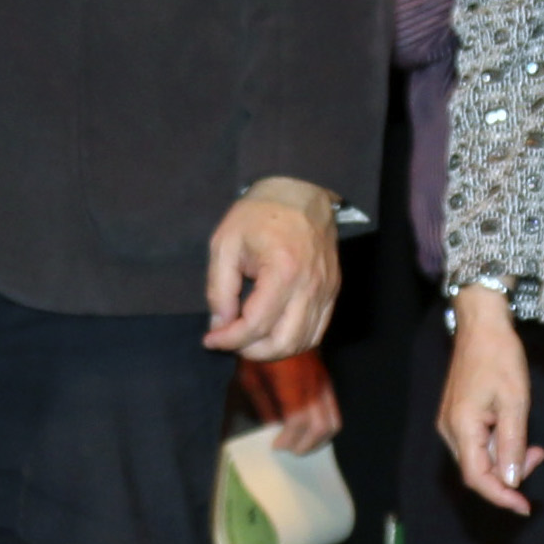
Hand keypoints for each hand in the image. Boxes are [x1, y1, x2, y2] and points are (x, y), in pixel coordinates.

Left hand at [203, 179, 343, 360]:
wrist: (300, 192)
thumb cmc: (258, 214)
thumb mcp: (224, 244)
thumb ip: (219, 288)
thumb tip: (220, 325)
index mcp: (282, 271)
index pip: (256, 325)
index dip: (229, 339)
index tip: (210, 339)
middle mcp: (310, 286)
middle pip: (283, 343)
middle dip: (251, 351)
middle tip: (229, 341)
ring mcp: (326, 291)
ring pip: (303, 343)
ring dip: (272, 350)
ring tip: (248, 339)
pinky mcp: (332, 292)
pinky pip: (316, 331)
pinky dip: (292, 341)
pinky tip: (271, 332)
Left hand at [233, 348, 340, 452]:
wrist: (277, 322)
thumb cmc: (257, 352)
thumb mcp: (250, 379)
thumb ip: (262, 406)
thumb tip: (271, 429)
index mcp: (291, 384)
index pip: (299, 421)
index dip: (289, 439)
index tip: (276, 446)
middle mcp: (312, 384)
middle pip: (322, 427)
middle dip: (306, 445)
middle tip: (290, 449)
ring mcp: (323, 381)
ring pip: (333, 421)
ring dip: (318, 439)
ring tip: (301, 442)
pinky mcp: (327, 379)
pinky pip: (334, 409)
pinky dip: (325, 425)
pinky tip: (309, 426)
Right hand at [438, 287, 543, 514]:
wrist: (481, 325)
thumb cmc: (499, 357)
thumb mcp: (515, 401)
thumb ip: (511, 444)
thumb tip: (509, 480)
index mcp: (461, 426)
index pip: (476, 477)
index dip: (500, 496)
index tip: (524, 507)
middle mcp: (450, 429)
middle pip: (476, 471)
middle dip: (508, 475)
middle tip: (538, 456)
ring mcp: (451, 422)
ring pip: (478, 458)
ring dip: (505, 460)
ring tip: (532, 446)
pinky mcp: (458, 416)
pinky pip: (477, 444)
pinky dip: (498, 447)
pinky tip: (515, 436)